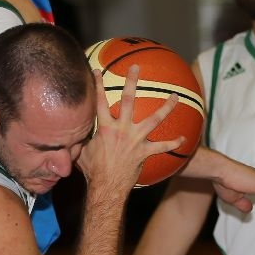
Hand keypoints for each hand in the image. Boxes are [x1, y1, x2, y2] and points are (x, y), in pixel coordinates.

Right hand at [77, 66, 185, 194]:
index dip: (97, 85)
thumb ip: (80, 141)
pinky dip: (173, 143)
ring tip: (176, 96)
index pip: (99, 102)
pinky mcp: (145, 152)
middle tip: (136, 67)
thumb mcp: (81, 153)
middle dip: (132, 82)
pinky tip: (183, 138)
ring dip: (166, 107)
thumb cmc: (93, 171)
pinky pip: (162, 146)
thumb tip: (71, 137)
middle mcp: (122, 129)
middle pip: (128, 100)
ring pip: (154, 119)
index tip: (98, 71)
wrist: (106, 187)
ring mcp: (136, 140)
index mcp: (105, 128)